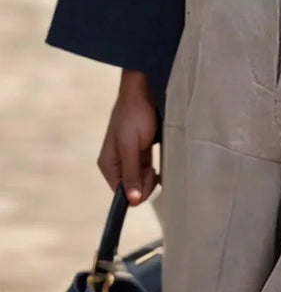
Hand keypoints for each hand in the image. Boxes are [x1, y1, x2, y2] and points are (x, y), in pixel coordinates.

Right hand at [96, 69, 159, 205]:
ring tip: (156, 165)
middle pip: (131, 187)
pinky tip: (160, 166)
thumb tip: (132, 200)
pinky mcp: (142, 151)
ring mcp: (130, 157)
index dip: (136, 191)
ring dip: (150, 177)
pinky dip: (154, 171)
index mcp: (108, 163)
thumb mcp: (131, 146)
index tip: (149, 179)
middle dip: (144, 183)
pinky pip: (147, 170)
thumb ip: (131, 172)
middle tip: (154, 170)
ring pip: (141, 180)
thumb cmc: (134, 115)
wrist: (144, 91)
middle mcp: (117, 163)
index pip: (120, 190)